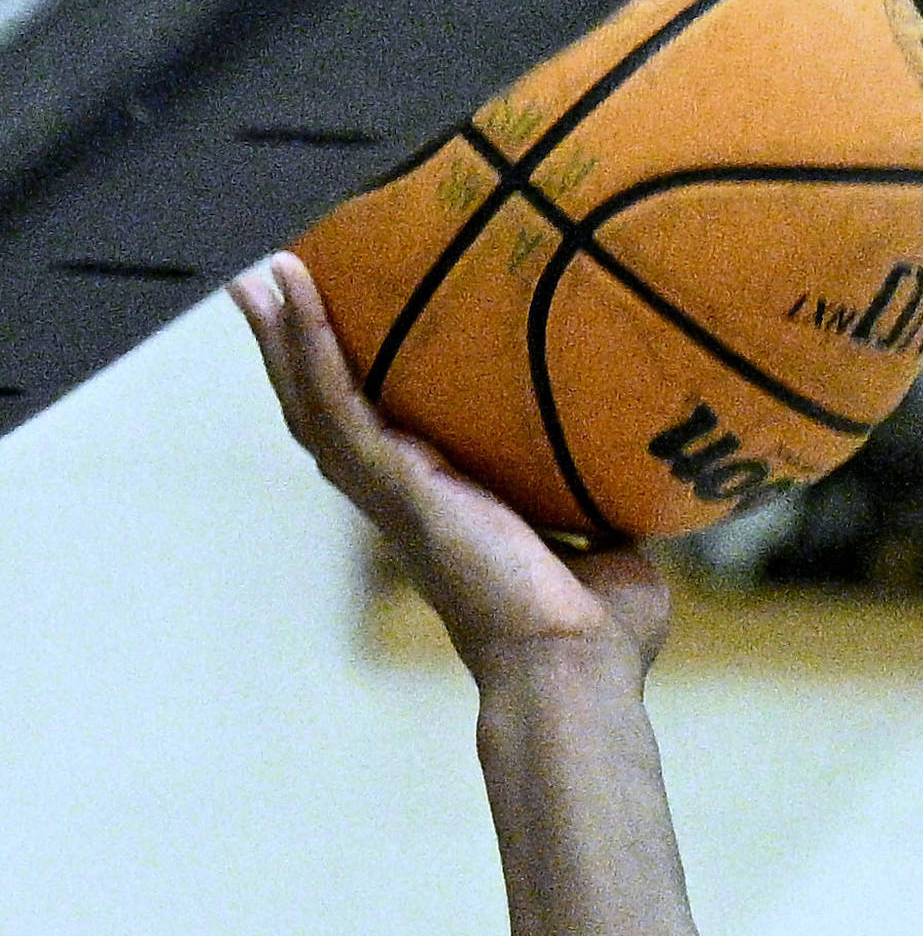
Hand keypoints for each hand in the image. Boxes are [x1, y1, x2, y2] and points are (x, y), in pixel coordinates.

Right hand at [231, 254, 668, 687]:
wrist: (576, 663)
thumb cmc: (599, 631)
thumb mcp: (613, 551)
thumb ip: (613, 514)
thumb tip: (650, 480)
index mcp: (450, 511)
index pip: (392, 438)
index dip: (369, 391)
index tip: (355, 332)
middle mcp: (409, 501)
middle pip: (333, 414)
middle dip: (301, 352)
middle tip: (277, 283)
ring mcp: (395, 496)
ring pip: (316, 405)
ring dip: (286, 337)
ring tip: (258, 271)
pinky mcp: (397, 489)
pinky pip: (337, 407)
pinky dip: (311, 349)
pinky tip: (291, 294)